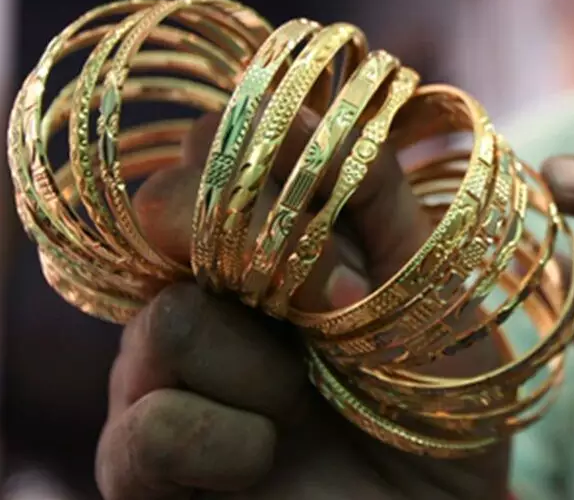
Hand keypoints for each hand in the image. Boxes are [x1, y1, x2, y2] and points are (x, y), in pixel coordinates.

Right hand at [96, 113, 508, 499]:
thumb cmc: (434, 399)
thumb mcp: (435, 292)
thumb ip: (383, 205)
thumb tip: (319, 114)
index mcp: (269, 234)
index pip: (225, 141)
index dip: (276, 164)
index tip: (351, 235)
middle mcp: (203, 283)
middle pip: (166, 204)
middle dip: (269, 261)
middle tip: (342, 316)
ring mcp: (160, 366)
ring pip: (170, 320)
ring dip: (266, 374)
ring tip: (306, 407)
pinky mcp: (138, 453)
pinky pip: (149, 425)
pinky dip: (230, 446)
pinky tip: (267, 459)